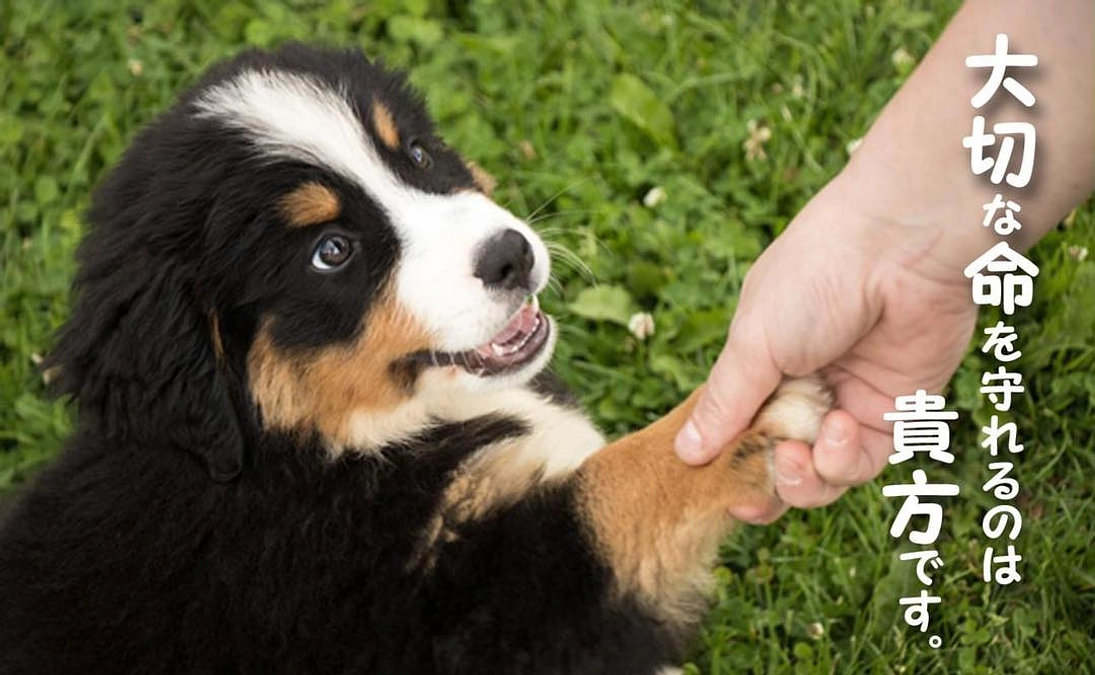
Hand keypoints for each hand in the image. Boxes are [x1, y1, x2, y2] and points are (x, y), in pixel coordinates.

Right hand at [674, 179, 978, 522]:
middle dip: (761, 486)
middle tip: (750, 497)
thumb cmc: (816, 275)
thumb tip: (685, 452)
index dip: (724, 464)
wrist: (901, 245)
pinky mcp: (896, 413)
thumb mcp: (754, 342)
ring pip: (821, 476)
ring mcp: (849, 403)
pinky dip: (844, 460)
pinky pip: (862, 463)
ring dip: (802, 480)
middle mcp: (803, 388)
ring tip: (795, 455)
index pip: (736, 430)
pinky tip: (840, 428)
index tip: (709, 485)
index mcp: (762, 364)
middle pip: (776, 463)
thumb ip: (724, 403)